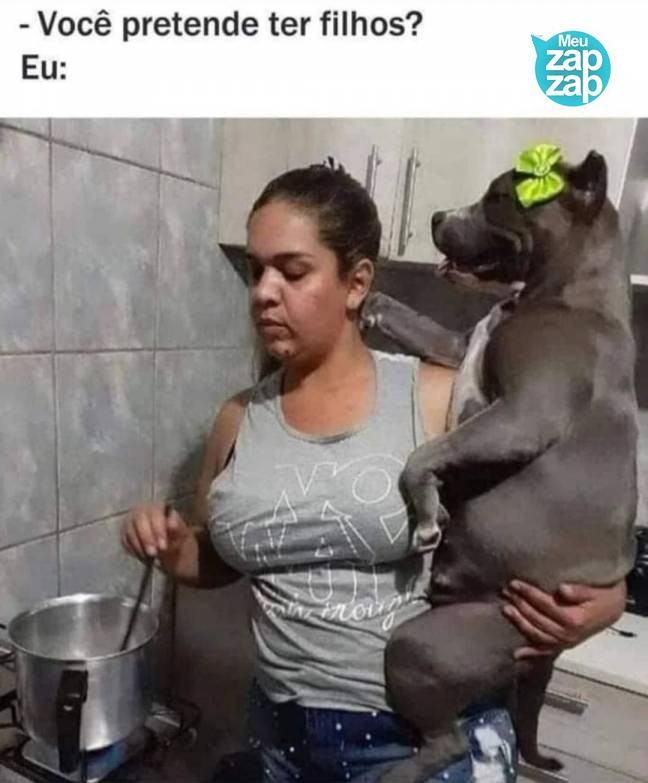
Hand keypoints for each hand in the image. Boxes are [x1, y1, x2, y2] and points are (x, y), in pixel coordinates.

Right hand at [122, 502, 189, 569]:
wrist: (167, 545)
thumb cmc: (175, 536)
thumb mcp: (181, 533)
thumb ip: (177, 529)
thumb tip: (172, 524)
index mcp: (158, 506)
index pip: (155, 513)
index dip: (158, 529)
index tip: (163, 546)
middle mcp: (141, 510)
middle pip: (139, 520)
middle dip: (146, 538)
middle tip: (153, 553)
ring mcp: (131, 520)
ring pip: (130, 531)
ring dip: (139, 546)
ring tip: (149, 558)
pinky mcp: (124, 532)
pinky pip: (125, 541)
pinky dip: (133, 550)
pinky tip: (143, 557)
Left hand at [501, 579, 626, 659]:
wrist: (613, 610)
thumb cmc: (603, 596)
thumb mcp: (596, 591)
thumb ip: (579, 591)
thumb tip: (562, 590)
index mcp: (574, 619)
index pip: (545, 605)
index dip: (528, 593)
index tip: (514, 583)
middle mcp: (568, 634)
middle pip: (537, 619)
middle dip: (520, 604)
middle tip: (506, 592)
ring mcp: (565, 642)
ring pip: (537, 634)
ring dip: (520, 622)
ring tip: (506, 609)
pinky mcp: (564, 645)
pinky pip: (545, 650)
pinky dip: (530, 653)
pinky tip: (516, 654)